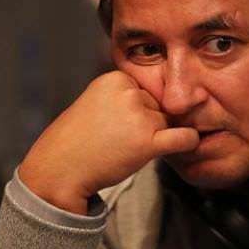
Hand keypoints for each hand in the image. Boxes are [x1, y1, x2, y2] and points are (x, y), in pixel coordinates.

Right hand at [18, 71, 198, 213]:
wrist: (59, 169)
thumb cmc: (78, 140)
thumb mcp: (97, 102)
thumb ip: (126, 97)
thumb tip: (168, 100)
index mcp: (116, 78)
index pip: (145, 90)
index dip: (138, 109)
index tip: (119, 122)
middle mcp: (129, 93)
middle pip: (158, 105)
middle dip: (147, 123)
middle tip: (120, 139)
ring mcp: (139, 117)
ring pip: (167, 123)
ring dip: (156, 137)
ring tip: (125, 148)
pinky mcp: (147, 142)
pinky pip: (184, 138)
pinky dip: (189, 142)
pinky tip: (186, 145)